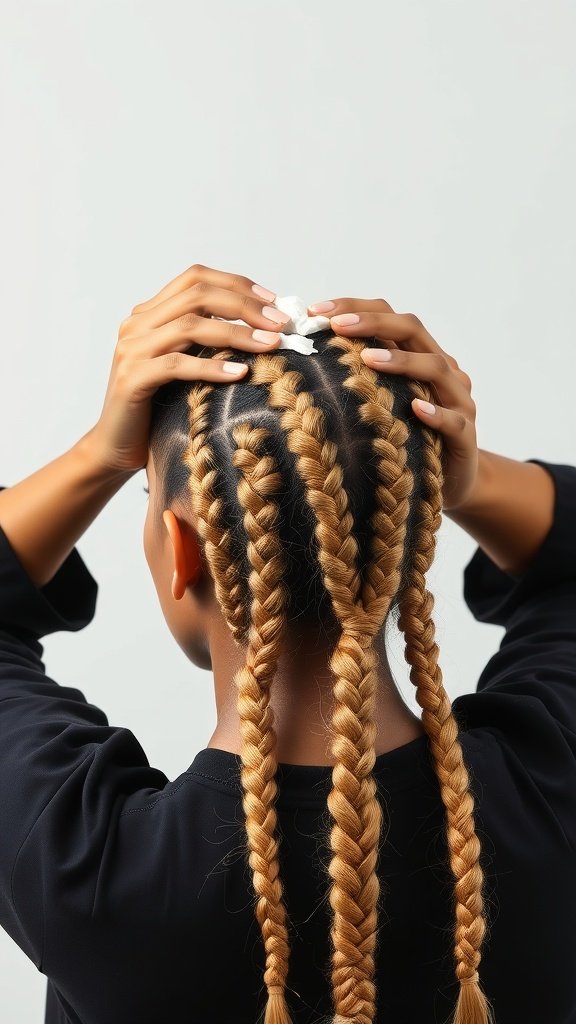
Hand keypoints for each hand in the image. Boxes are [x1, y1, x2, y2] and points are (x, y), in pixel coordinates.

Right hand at [88, 263, 284, 473]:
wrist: (116, 446)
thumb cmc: (158, 409)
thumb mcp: (184, 366)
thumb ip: (206, 342)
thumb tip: (262, 329)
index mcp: (149, 313)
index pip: (195, 279)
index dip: (236, 284)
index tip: (273, 300)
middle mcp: (137, 324)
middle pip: (197, 295)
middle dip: (244, 306)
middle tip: (280, 323)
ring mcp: (132, 349)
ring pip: (189, 326)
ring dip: (236, 333)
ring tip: (270, 345)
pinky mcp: (131, 378)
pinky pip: (177, 365)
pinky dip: (211, 366)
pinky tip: (240, 373)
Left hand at [308, 296, 477, 511]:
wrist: (452, 482)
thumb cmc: (407, 439)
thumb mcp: (381, 404)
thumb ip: (358, 377)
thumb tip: (302, 357)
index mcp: (420, 356)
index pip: (391, 318)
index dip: (356, 308)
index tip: (316, 310)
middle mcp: (444, 371)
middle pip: (413, 331)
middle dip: (373, 322)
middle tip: (336, 325)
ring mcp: (459, 402)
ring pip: (435, 368)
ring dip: (401, 360)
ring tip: (368, 357)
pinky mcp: (466, 439)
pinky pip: (454, 421)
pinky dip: (436, 412)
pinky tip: (415, 408)